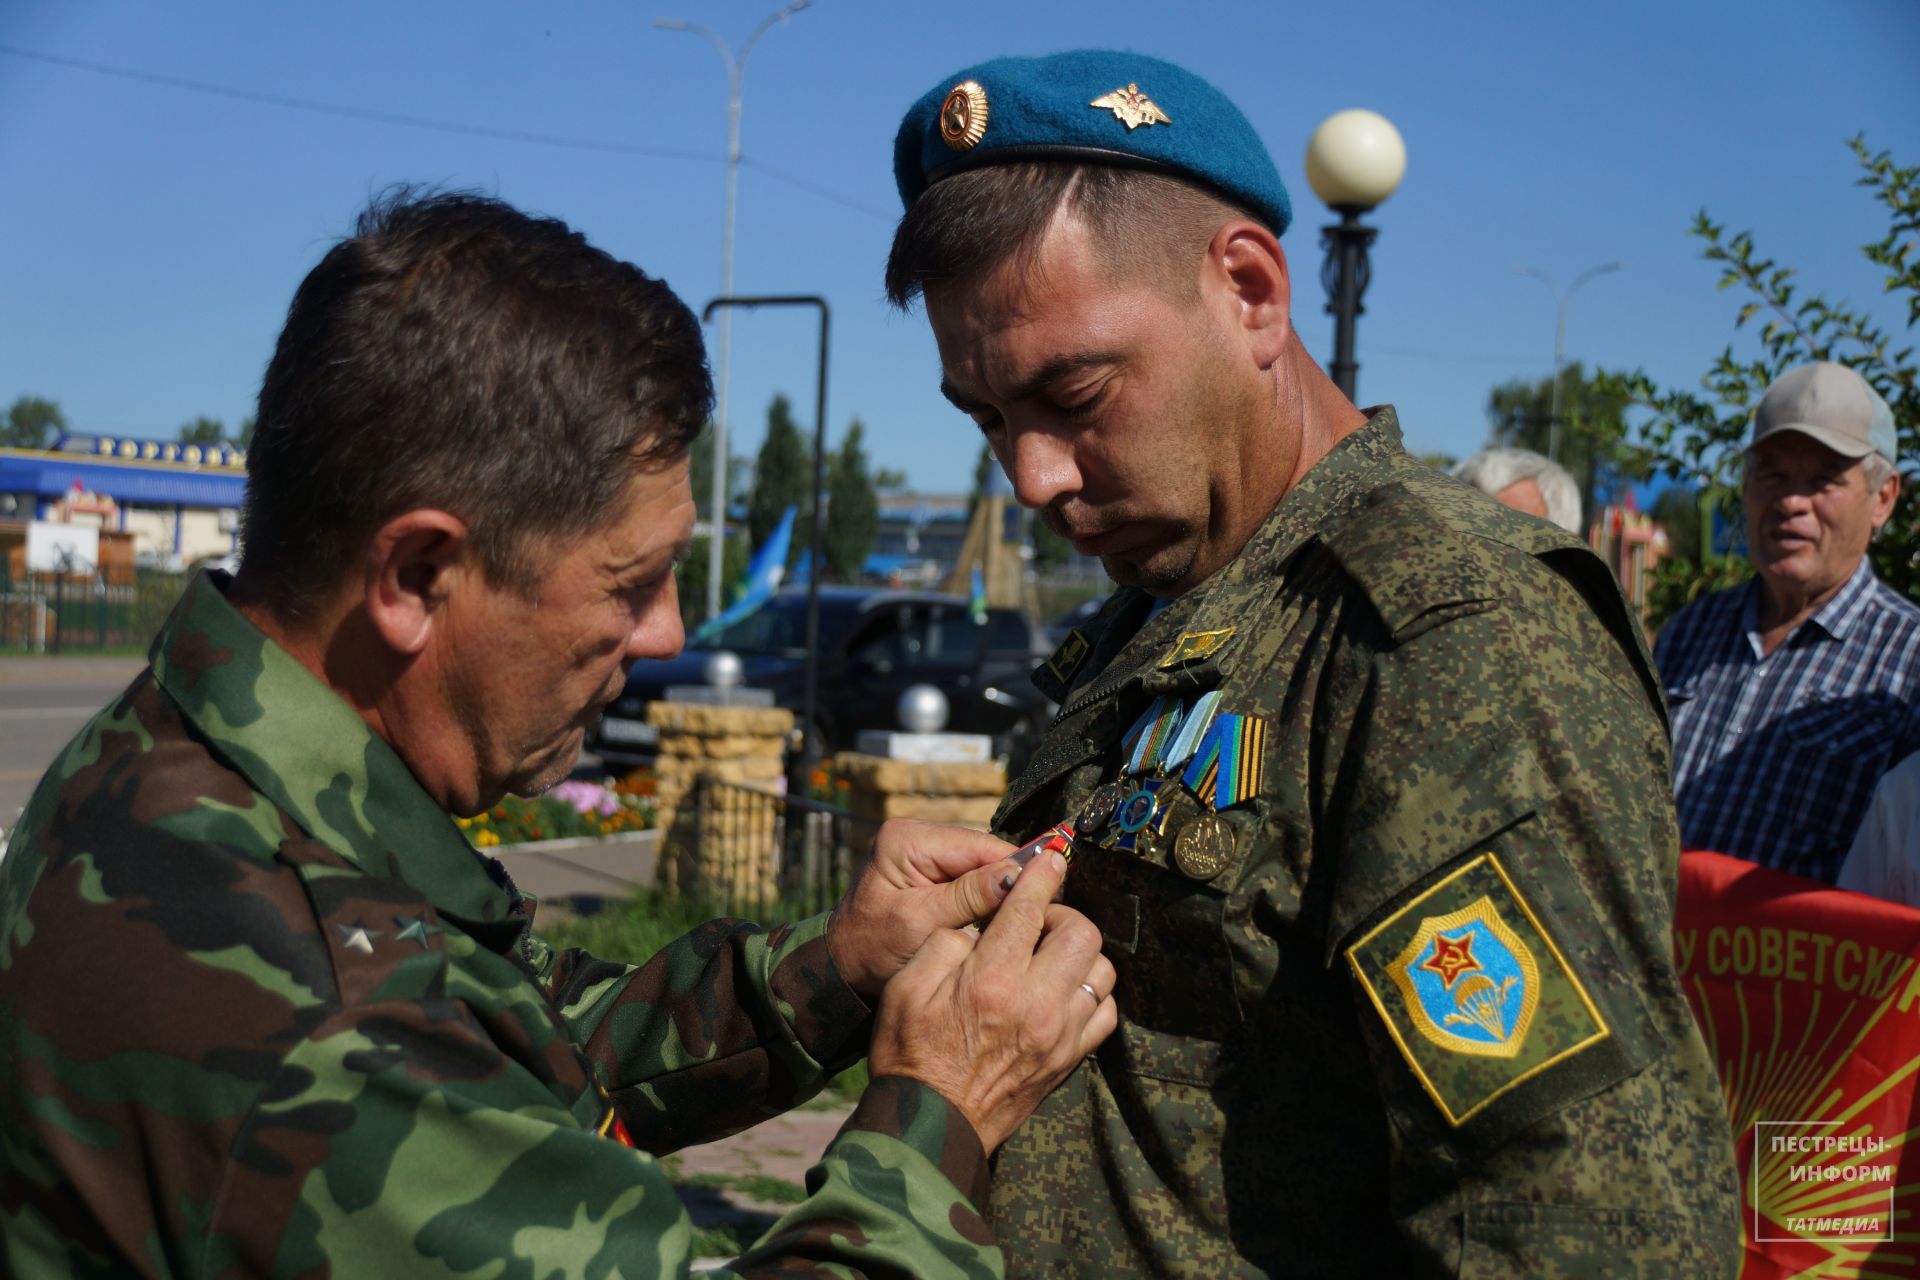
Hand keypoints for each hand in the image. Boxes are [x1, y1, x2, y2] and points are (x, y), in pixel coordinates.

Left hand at [827, 819, 1022, 1001]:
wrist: (845, 966)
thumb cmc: (873, 947)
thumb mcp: (921, 924)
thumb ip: (967, 897)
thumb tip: (1017, 876)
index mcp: (907, 839)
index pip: (979, 846)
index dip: (1017, 869)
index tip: (1050, 894)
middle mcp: (917, 834)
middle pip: (984, 853)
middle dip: (1009, 883)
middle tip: (1040, 914)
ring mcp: (925, 850)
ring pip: (983, 866)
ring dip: (1000, 893)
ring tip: (1022, 921)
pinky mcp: (932, 868)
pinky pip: (972, 878)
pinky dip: (986, 898)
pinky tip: (997, 921)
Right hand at [866, 848, 1117, 1153]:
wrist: (930, 1125)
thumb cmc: (909, 1053)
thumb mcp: (905, 988)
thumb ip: (945, 943)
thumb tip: (979, 922)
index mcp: (990, 980)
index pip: (1029, 909)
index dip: (1039, 876)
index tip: (1046, 861)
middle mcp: (1035, 1004)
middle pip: (1080, 932)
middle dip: (1062, 913)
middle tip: (1037, 921)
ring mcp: (1059, 1034)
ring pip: (1101, 970)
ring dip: (1080, 953)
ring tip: (1052, 956)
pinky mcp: (1069, 1058)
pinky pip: (1106, 1012)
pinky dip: (1093, 993)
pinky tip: (1066, 992)